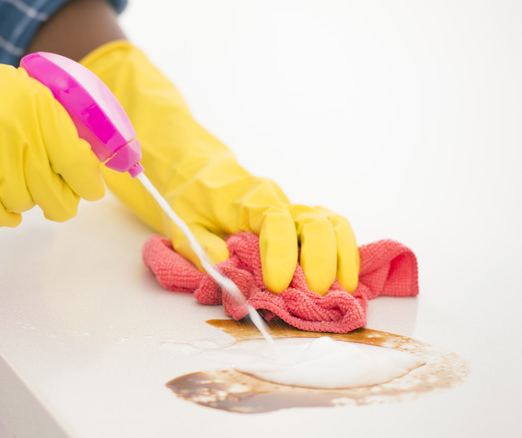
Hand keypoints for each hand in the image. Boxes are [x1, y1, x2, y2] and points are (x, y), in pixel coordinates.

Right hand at [0, 4, 104, 226]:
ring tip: (3, 181)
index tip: (89, 192)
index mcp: (40, 110)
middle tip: (54, 204)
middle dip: (58, 204)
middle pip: (56, 196)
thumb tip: (85, 162)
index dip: (87, 185)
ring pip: (25, 206)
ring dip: (19, 201)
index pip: (79, 164)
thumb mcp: (20, 92)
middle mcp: (21, 134)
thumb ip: (52, 122)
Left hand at [81, 41, 358, 293]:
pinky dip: (343, 252)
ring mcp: (291, 209)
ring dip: (342, 255)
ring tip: (343, 290)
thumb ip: (202, 248)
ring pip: (330, 223)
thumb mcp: (184, 224)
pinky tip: (345, 279)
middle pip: (314, 221)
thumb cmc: (190, 196)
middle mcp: (277, 200)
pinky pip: (329, 230)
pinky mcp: (297, 220)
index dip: (280, 254)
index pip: (275, 222)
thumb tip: (227, 270)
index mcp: (247, 199)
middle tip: (316, 293)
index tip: (276, 285)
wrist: (196, 171)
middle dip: (321, 258)